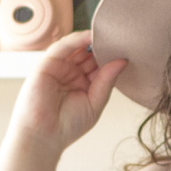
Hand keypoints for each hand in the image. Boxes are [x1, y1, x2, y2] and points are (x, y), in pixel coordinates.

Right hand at [9, 30, 126, 152]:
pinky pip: (63, 47)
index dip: (111, 59)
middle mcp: (71, 74)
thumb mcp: (95, 103)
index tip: (127, 51)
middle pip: (89, 55)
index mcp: (83, 85)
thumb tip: (123, 62)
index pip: (98, 66)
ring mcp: (59, 68)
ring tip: (107, 34)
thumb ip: (107, 81)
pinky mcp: (46, 64)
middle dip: (102, 47)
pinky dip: (76, 39)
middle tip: (119, 39)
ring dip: (91, 40)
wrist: (43, 136)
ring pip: (76, 48)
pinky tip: (90, 36)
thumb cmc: (67, 126)